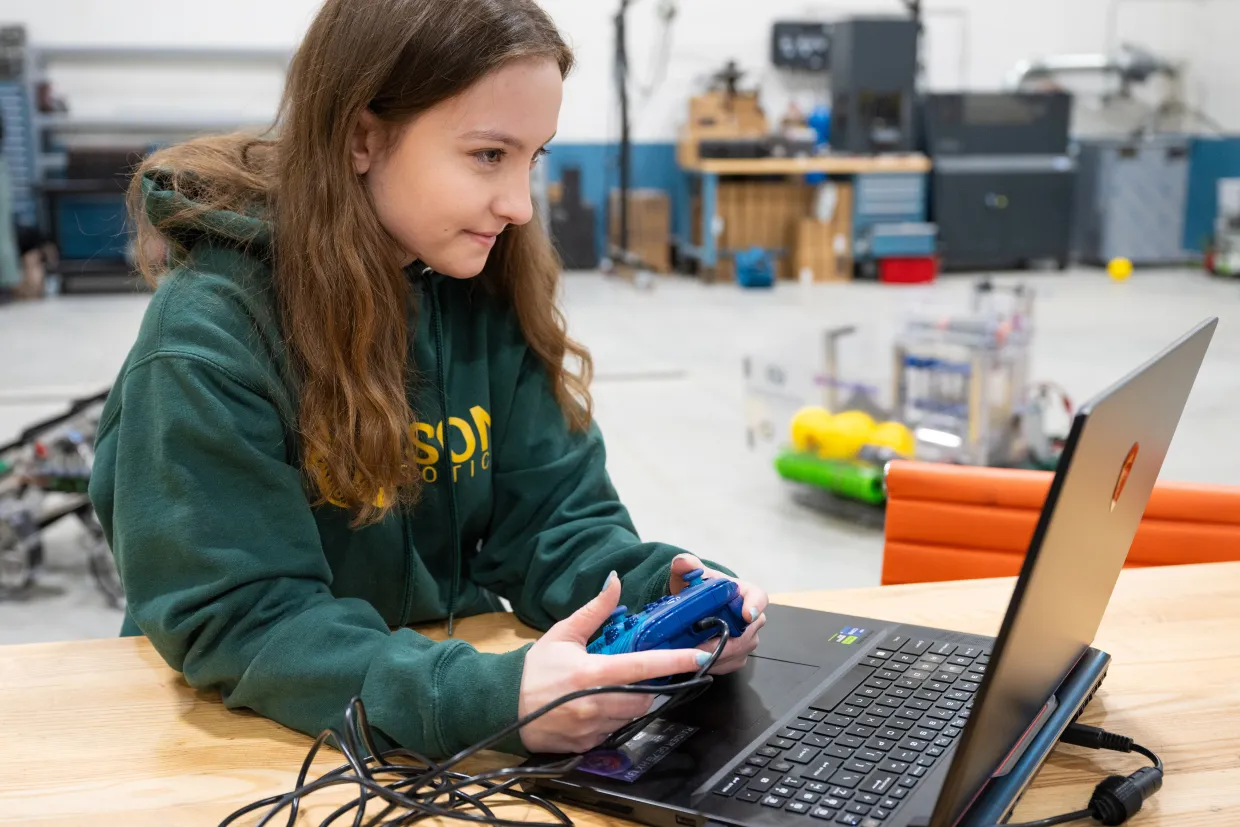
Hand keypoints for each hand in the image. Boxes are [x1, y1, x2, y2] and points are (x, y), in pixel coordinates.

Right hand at [518, 571, 710, 754]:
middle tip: (650, 673)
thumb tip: (615, 582)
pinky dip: (617, 719)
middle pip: (645, 696)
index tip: (699, 656)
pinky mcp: (587, 745)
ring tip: (620, 688)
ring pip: (632, 716)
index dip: (674, 662)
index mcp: (591, 672)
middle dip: (653, 685)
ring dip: (635, 702)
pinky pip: (615, 732)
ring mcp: (591, 728)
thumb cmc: (534, 669)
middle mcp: (595, 703)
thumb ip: (594, 610)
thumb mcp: (563, 633)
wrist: (502, 706)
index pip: (643, 667)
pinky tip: (602, 707)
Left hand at [669, 553, 767, 674]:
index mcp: (746, 593)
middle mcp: (753, 619)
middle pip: (745, 634)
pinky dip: (711, 664)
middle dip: (722, 642)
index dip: (754, 606)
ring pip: (736, 652)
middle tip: (697, 645)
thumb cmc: (699, 589)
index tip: (747, 615)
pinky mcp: (739, 657)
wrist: (694, 608)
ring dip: (714, 654)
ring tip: (690, 651)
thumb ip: (686, 566)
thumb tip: (683, 561)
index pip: (759, 598)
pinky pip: (728, 665)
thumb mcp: (690, 576)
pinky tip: (696, 658)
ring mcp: (748, 640)